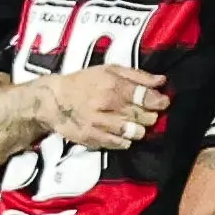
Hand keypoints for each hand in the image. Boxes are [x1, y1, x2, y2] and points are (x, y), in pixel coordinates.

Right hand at [42, 65, 169, 150]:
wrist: (52, 100)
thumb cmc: (84, 82)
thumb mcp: (109, 70)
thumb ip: (137, 76)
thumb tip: (162, 81)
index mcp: (111, 85)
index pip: (145, 97)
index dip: (159, 101)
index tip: (162, 102)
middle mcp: (105, 105)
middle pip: (144, 117)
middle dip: (149, 115)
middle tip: (144, 112)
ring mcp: (98, 124)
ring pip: (135, 132)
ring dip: (139, 128)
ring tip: (132, 122)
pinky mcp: (91, 138)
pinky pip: (120, 144)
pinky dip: (125, 139)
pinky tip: (120, 132)